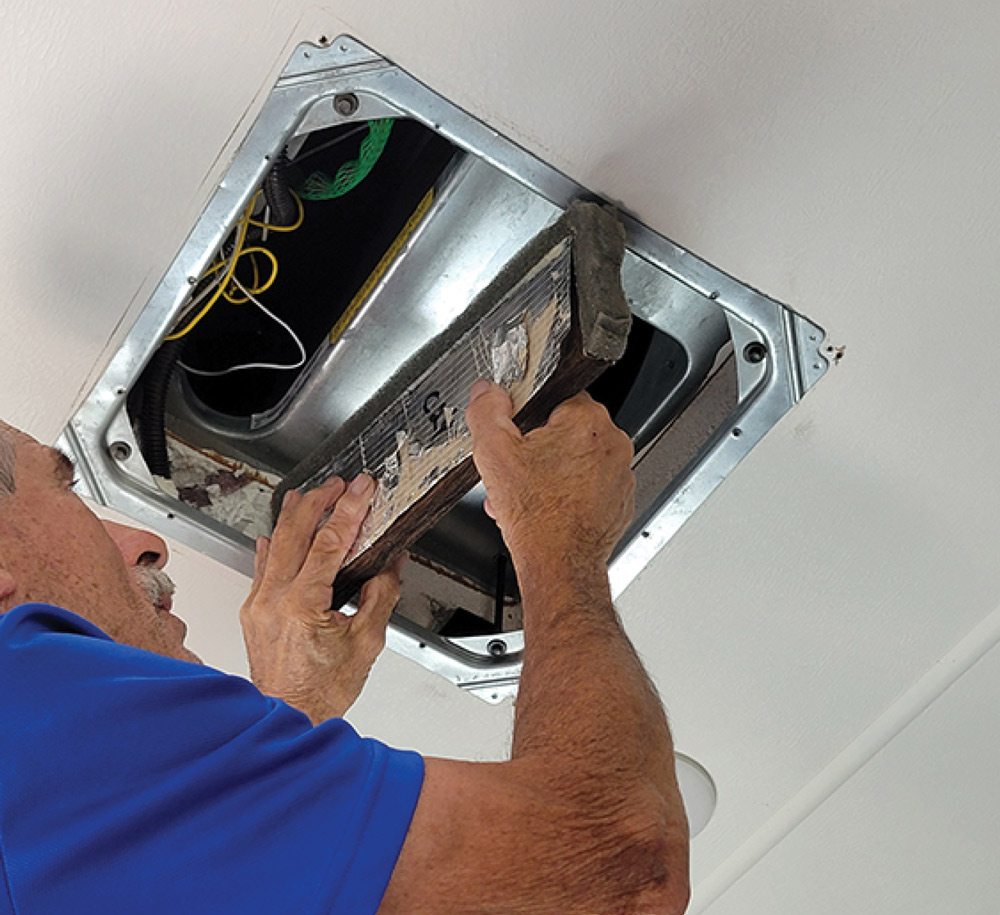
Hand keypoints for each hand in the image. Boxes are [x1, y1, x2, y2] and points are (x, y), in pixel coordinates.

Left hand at [239, 475, 402, 724]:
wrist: (291, 717)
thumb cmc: (323, 689)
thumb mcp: (367, 641)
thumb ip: (381, 595)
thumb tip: (390, 564)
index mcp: (303, 605)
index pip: (329, 542)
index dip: (348, 509)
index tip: (360, 489)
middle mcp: (274, 600)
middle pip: (295, 532)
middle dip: (319, 502)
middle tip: (338, 485)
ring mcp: (259, 604)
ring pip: (275, 545)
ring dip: (293, 516)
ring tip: (307, 496)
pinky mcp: (253, 611)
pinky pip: (261, 567)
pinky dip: (272, 545)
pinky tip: (274, 534)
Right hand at [465, 381, 634, 580]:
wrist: (560, 564)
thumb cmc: (537, 516)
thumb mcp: (494, 454)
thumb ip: (487, 412)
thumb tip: (487, 392)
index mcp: (586, 420)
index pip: (556, 396)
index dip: (529, 416)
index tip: (518, 435)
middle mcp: (612, 443)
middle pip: (567, 430)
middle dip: (539, 448)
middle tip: (520, 469)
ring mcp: (620, 473)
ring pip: (578, 459)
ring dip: (552, 471)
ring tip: (530, 493)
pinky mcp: (620, 499)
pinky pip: (591, 485)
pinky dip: (571, 492)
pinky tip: (548, 505)